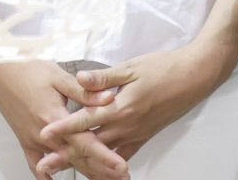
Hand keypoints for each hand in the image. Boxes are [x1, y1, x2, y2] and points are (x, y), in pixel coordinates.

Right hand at [0, 59, 119, 178]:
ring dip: (84, 172)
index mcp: (54, 117)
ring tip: (103, 179)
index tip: (121, 167)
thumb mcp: (59, 76)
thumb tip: (109, 98)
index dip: (105, 156)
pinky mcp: (25, 141)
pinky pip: (36, 165)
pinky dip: (47, 175)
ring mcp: (33, 141)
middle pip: (77, 159)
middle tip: (121, 176)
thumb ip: (84, 91)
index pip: (85, 143)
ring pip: (62, 163)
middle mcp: (44, 134)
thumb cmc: (27, 69)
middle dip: (101, 170)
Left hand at [38, 45, 230, 177]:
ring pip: (105, 154)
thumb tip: (80, 79)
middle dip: (66, 154)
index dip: (64, 127)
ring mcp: (135, 134)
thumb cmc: (163, 69)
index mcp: (121, 107)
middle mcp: (127, 126)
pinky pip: (122, 156)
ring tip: (65, 170)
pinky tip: (97, 171)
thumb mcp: (132, 68)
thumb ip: (104, 78)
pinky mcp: (143, 137)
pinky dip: (108, 165)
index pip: (86, 120)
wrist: (193, 78)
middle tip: (46, 164)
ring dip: (84, 163)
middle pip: (91, 144)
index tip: (45, 133)